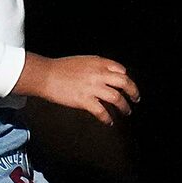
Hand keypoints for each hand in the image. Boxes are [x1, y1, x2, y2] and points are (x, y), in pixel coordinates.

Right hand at [21, 52, 138, 123]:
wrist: (45, 75)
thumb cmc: (59, 68)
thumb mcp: (82, 61)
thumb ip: (96, 66)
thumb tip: (106, 76)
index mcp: (98, 63)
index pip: (120, 69)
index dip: (126, 78)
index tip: (127, 84)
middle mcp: (99, 74)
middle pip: (124, 82)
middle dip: (133, 92)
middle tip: (136, 99)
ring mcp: (92, 88)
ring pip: (117, 98)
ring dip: (124, 107)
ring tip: (126, 112)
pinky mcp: (85, 100)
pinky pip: (102, 112)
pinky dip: (107, 118)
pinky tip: (109, 122)